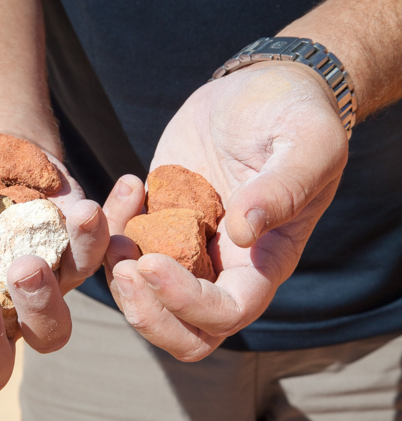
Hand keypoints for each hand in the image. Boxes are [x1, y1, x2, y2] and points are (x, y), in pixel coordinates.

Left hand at [103, 62, 348, 360]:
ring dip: (119, 277)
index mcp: (263, 261)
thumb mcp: (308, 142)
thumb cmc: (295, 115)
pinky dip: (112, 233)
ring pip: (146, 297)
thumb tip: (244, 231)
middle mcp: (222, 264)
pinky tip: (128, 187)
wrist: (259, 90)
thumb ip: (285, 188)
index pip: (226, 312)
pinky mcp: (156, 218)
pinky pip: (125, 248)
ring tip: (112, 230)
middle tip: (123, 270)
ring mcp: (185, 244)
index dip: (186, 303)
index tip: (151, 264)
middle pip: (185, 330)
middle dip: (147, 314)